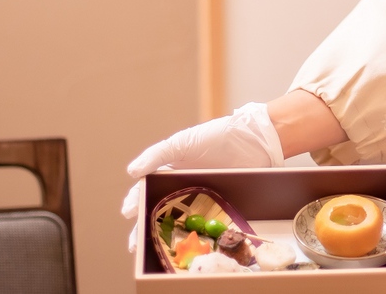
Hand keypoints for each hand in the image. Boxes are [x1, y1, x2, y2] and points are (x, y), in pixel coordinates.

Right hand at [120, 102, 284, 250]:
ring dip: (163, 237)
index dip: (135, 201)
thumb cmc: (217, 136)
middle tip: (134, 244)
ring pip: (178, 222)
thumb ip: (157, 155)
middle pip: (158, 211)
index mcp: (171, 172)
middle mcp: (183, 189)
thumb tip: (131, 173)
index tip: (128, 212)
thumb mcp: (183, 142)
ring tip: (152, 249)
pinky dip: (192, 237)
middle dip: (144, 227)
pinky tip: (183, 245)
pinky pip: (202, 226)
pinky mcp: (219, 210)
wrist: (256, 141)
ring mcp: (201, 201)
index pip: (147, 190)